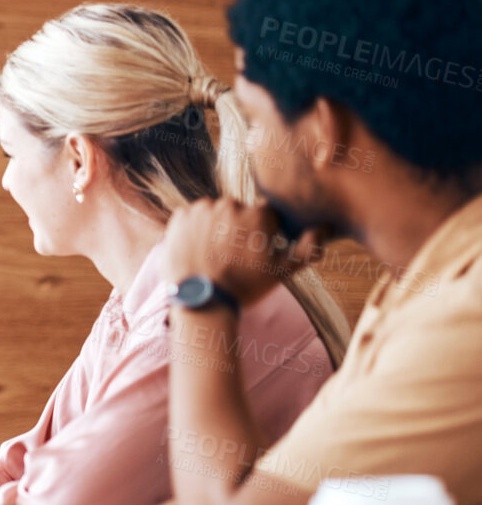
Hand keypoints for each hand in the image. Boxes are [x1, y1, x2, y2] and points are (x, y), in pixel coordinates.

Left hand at [161, 198, 323, 306]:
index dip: (261, 232)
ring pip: (214, 212)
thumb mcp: (283, 271)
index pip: (264, 214)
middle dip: (237, 228)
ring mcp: (203, 209)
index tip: (252, 251)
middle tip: (231, 255)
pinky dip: (195, 227)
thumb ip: (308, 249)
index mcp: (259, 214)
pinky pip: (192, 215)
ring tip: (214, 253)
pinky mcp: (181, 216)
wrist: (202, 300)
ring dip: (215, 226)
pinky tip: (198, 248)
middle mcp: (231, 204)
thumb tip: (322, 228)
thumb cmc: (246, 286)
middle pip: (238, 211)